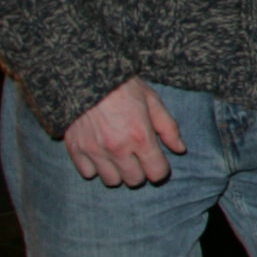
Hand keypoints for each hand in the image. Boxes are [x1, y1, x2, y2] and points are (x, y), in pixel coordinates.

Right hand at [61, 78, 187, 186]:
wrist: (86, 76)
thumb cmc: (123, 87)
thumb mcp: (153, 101)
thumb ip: (168, 128)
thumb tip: (180, 149)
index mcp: (140, 137)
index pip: (156, 173)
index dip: (160, 170)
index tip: (157, 162)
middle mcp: (117, 148)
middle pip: (134, 180)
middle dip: (140, 172)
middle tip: (138, 157)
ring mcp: (94, 151)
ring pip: (111, 181)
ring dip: (118, 172)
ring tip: (119, 156)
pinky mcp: (75, 149)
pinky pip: (87, 173)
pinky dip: (95, 167)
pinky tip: (100, 152)